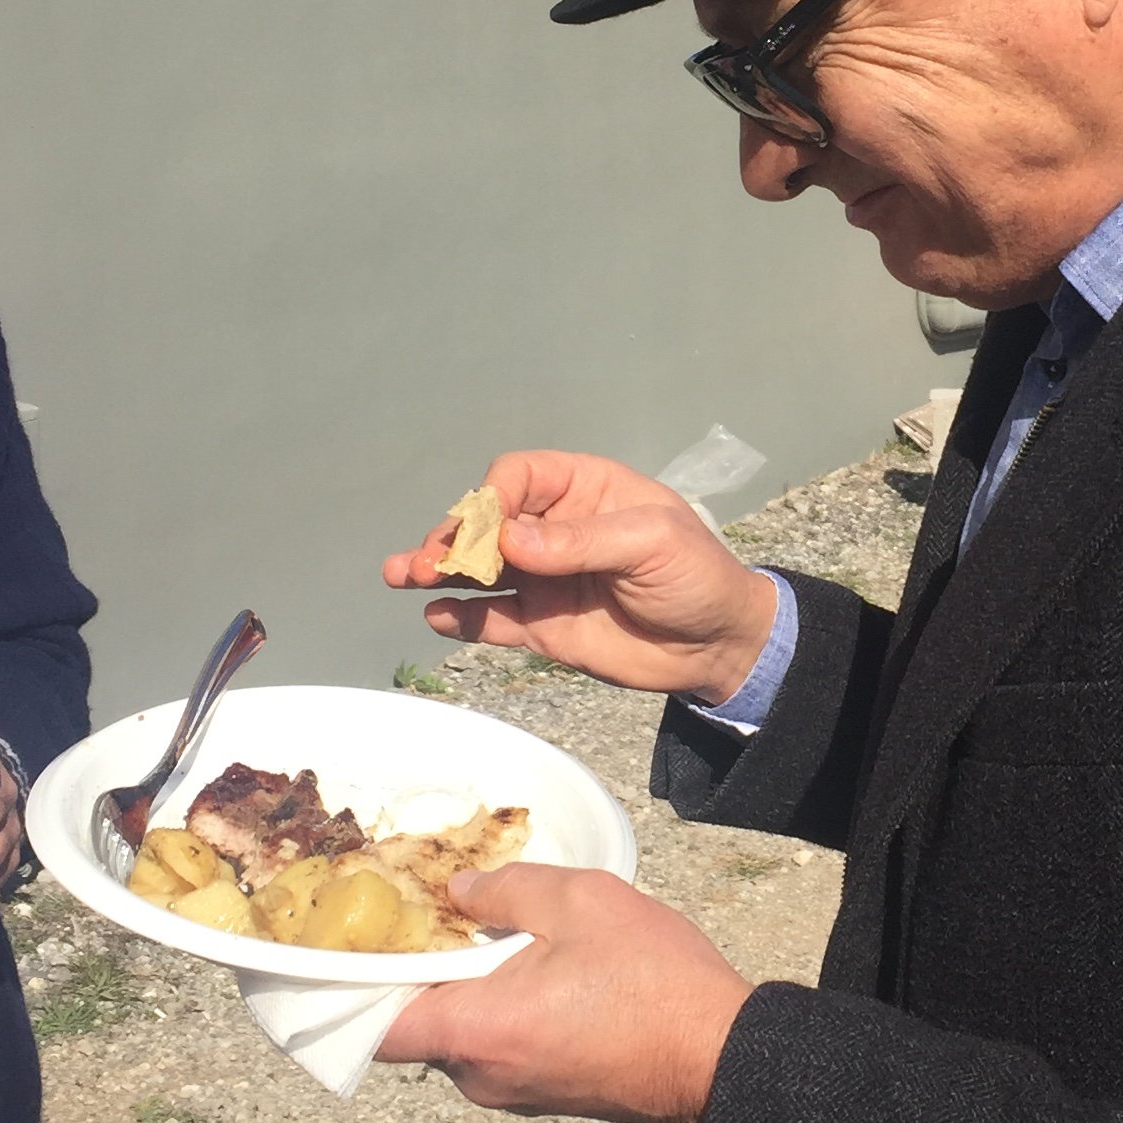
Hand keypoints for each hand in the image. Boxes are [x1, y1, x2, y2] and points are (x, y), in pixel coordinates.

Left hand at [375, 863, 751, 1122]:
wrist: (725, 1057)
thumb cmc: (654, 980)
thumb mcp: (581, 902)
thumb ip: (507, 890)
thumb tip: (459, 893)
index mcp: (476, 1032)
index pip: (375, 1029)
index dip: (353, 986)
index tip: (357, 938)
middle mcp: (482, 1077)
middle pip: (416, 1028)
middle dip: (419, 973)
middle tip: (430, 914)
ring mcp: (515, 1094)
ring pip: (460, 1037)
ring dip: (465, 989)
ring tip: (491, 933)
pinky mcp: (547, 1096)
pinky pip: (498, 1049)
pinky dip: (498, 1010)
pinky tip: (532, 967)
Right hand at [383, 451, 776, 707]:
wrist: (720, 645)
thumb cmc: (697, 575)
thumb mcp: (654, 544)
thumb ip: (582, 541)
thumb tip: (511, 541)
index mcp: (583, 489)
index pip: (518, 477)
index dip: (493, 498)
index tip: (487, 529)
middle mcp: (553, 529)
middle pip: (485, 522)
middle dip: (453, 536)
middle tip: (428, 562)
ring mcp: (543, 578)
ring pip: (478, 569)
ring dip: (439, 570)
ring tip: (402, 576)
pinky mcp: (542, 625)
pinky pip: (492, 619)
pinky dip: (462, 617)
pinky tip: (437, 617)